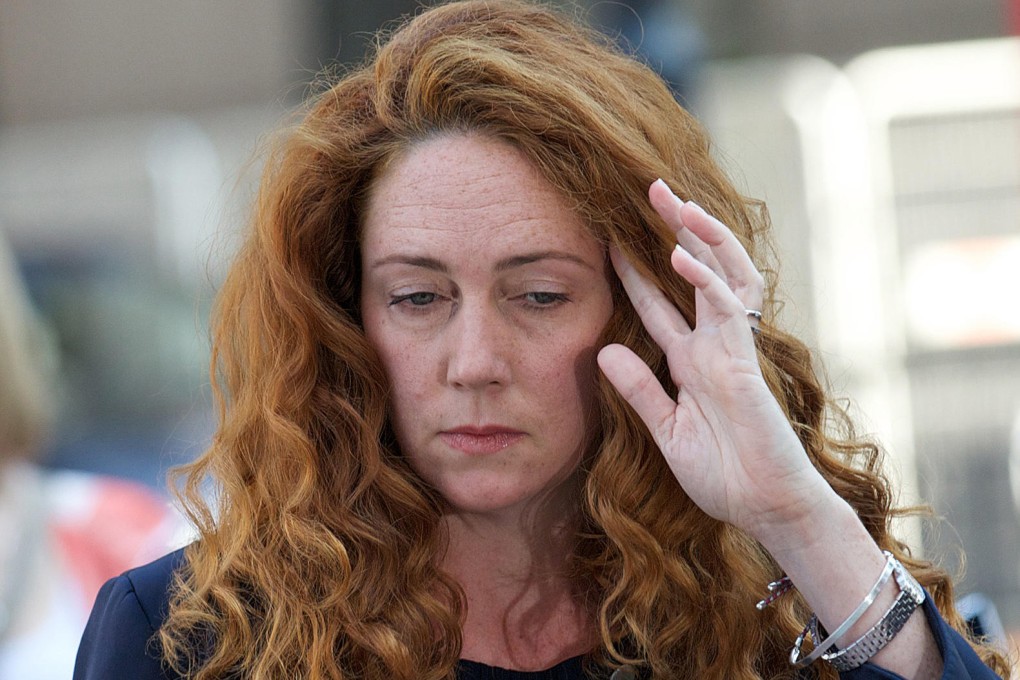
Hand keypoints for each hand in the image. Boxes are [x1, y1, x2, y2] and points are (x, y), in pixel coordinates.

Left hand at [597, 180, 831, 541]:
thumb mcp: (667, 431)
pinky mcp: (744, 363)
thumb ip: (639, 391)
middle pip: (694, 274)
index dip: (634, 273)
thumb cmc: (724, 475)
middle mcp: (712, 346)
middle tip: (650, 190)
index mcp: (691, 362)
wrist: (766, 508)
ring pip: (720, 276)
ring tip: (675, 203)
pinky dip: (704, 281)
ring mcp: (731, 350)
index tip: (608, 242)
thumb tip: (603, 351)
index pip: (657, 305)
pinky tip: (680, 257)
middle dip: (674, 232)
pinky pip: (724, 311)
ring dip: (699, 238)